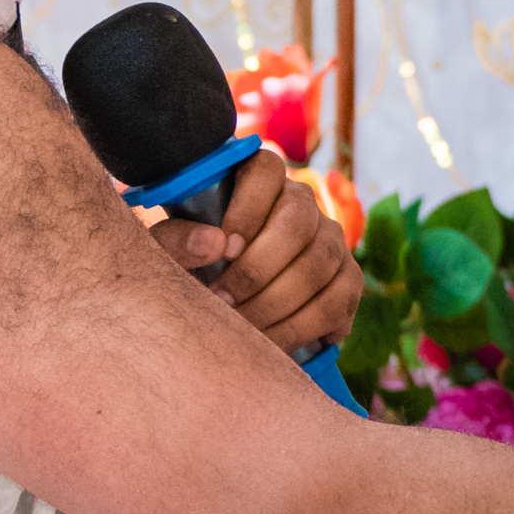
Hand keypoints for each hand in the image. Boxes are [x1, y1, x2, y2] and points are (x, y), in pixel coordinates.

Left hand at [155, 147, 361, 355]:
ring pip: (320, 266)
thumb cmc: (188, 262)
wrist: (219, 297)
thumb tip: (214, 244)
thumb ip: (175, 240)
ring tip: (241, 328)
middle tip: (221, 301)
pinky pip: (338, 301)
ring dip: (277, 305)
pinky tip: (274, 342)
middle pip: (298, 225)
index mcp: (258, 180)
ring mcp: (332, 240)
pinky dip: (305, 327)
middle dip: (257, 271)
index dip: (247, 209)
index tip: (223, 250)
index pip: (266, 170)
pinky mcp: (348, 278)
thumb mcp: (166, 248)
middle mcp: (304, 203)